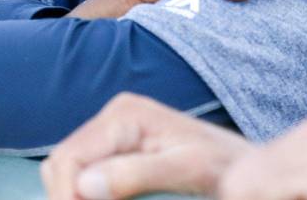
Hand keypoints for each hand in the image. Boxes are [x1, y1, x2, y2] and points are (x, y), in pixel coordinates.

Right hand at [42, 92, 255, 199]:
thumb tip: (85, 186)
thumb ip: (136, 174)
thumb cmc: (223, 166)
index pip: (69, 156)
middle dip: (66, 196)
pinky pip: (85, 175)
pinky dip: (86, 194)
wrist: (244, 165)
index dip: (65, 195)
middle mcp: (113, 117)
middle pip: (62, 163)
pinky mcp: (117, 150)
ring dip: (74, 195)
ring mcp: (114, 132)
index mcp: (125, 115)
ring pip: (68, 170)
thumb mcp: (186, 170)